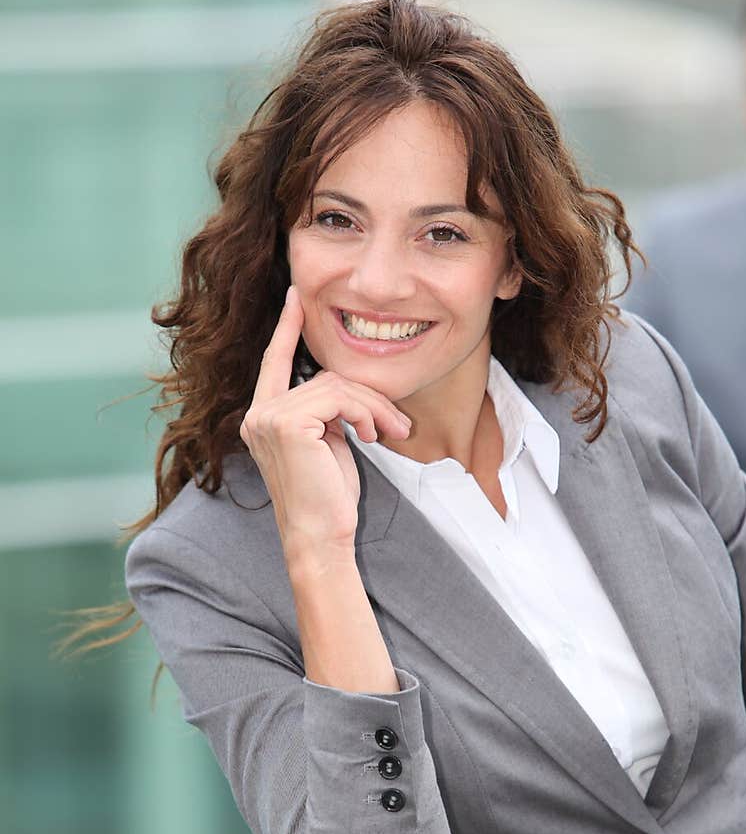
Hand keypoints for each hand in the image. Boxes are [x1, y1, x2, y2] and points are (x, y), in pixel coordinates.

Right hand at [238, 285, 412, 562]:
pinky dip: (367, 414)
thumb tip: (349, 393)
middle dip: (369, 397)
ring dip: (375, 408)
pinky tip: (374, 437)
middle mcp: (257, 415)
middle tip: (400, 424)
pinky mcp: (288, 424)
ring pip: (337, 386)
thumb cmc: (328, 499)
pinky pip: (341, 398)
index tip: (296, 296)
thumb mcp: (327, 445)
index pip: (274, 363)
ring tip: (392, 434)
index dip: (287, 329)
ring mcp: (268, 418)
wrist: (320, 536)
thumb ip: (326, 413)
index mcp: (263, 418)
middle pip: (324, 377)